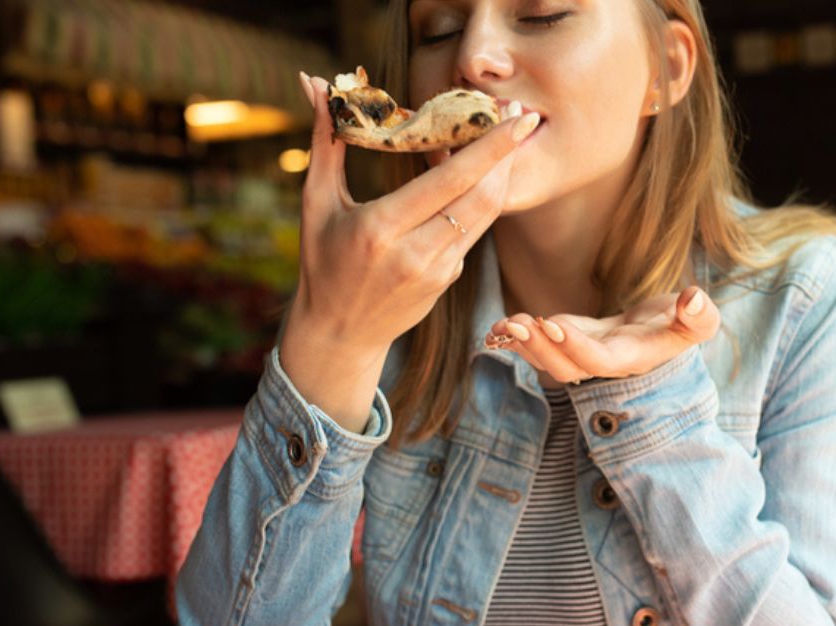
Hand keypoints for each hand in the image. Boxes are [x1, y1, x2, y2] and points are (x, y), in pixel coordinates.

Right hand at [287, 73, 539, 358]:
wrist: (340, 333)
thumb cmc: (322, 262)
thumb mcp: (316, 202)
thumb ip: (324, 139)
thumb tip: (315, 81)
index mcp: (381, 229)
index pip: (449, 181)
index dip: (489, 148)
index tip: (513, 116)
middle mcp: (416, 253)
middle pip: (481, 197)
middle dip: (507, 153)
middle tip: (521, 114)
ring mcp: (438, 270)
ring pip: (486, 214)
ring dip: (502, 173)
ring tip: (508, 135)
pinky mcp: (449, 279)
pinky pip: (473, 229)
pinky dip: (480, 196)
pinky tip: (477, 171)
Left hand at [485, 286, 720, 384]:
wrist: (665, 329)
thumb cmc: (685, 322)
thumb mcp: (700, 320)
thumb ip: (700, 315)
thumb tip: (694, 299)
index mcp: (632, 358)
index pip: (600, 361)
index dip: (576, 346)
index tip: (553, 323)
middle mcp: (603, 363)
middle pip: (567, 369)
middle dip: (540, 349)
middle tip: (516, 324)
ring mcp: (584, 354)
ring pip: (549, 362)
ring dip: (524, 345)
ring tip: (503, 325)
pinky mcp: (570, 342)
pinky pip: (542, 347)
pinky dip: (518, 339)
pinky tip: (496, 328)